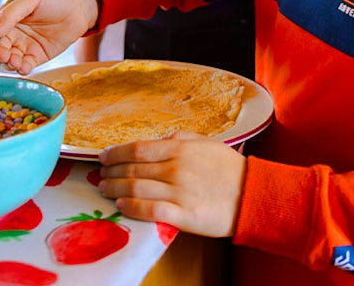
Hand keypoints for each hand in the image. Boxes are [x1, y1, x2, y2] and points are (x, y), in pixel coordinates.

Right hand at [0, 0, 98, 74]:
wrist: (80, 6)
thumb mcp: (29, 0)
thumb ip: (9, 15)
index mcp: (5, 17)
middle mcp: (12, 33)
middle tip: (4, 55)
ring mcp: (23, 46)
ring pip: (8, 60)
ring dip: (9, 63)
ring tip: (16, 60)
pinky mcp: (36, 56)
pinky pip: (24, 66)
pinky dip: (21, 69)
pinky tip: (25, 67)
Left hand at [98, 132, 245, 237]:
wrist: (254, 196)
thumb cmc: (230, 169)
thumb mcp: (208, 144)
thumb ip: (182, 139)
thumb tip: (161, 139)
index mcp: (181, 149)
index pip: (138, 149)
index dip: (116, 152)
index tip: (103, 156)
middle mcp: (176, 169)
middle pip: (132, 168)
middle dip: (111, 171)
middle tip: (99, 175)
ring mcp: (179, 193)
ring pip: (136, 188)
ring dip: (115, 188)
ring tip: (104, 190)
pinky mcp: (184, 215)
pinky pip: (151, 210)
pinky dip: (132, 207)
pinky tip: (121, 205)